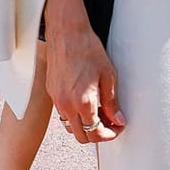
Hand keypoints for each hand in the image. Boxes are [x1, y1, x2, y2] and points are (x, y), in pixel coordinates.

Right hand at [44, 3, 125, 145]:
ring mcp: (56, 100)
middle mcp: (66, 105)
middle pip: (82, 136)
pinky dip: (76, 116)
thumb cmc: (88, 49)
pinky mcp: (51, 93)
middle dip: (98, 135)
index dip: (110, 134)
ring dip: (86, 126)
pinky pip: (63, 114)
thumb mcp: (108, 76)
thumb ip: (112, 102)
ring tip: (100, 114)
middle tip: (111, 124)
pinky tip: (86, 104)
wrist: (67, 33)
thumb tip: (118, 119)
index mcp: (83, 102)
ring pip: (71, 127)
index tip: (118, 127)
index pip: (96, 133)